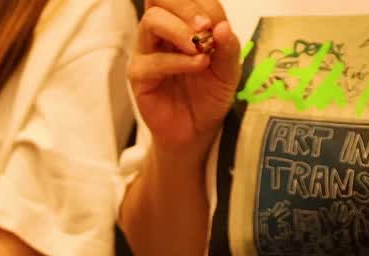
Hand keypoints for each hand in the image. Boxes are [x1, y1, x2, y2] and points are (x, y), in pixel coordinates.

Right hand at [129, 0, 241, 151]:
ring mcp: (146, 52)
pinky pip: (153, 60)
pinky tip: (198, 66)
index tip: (217, 25)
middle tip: (206, 29)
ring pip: (152, 21)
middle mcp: (160, 34)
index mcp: (181, 24)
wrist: (198, 130)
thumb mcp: (228, 69)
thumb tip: (221, 26)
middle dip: (187, 8)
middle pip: (160, 0)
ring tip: (201, 49)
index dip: (202, 5)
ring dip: (180, 31)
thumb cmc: (209, 95)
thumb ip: (228, 47)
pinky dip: (179, 61)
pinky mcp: (139, 76)